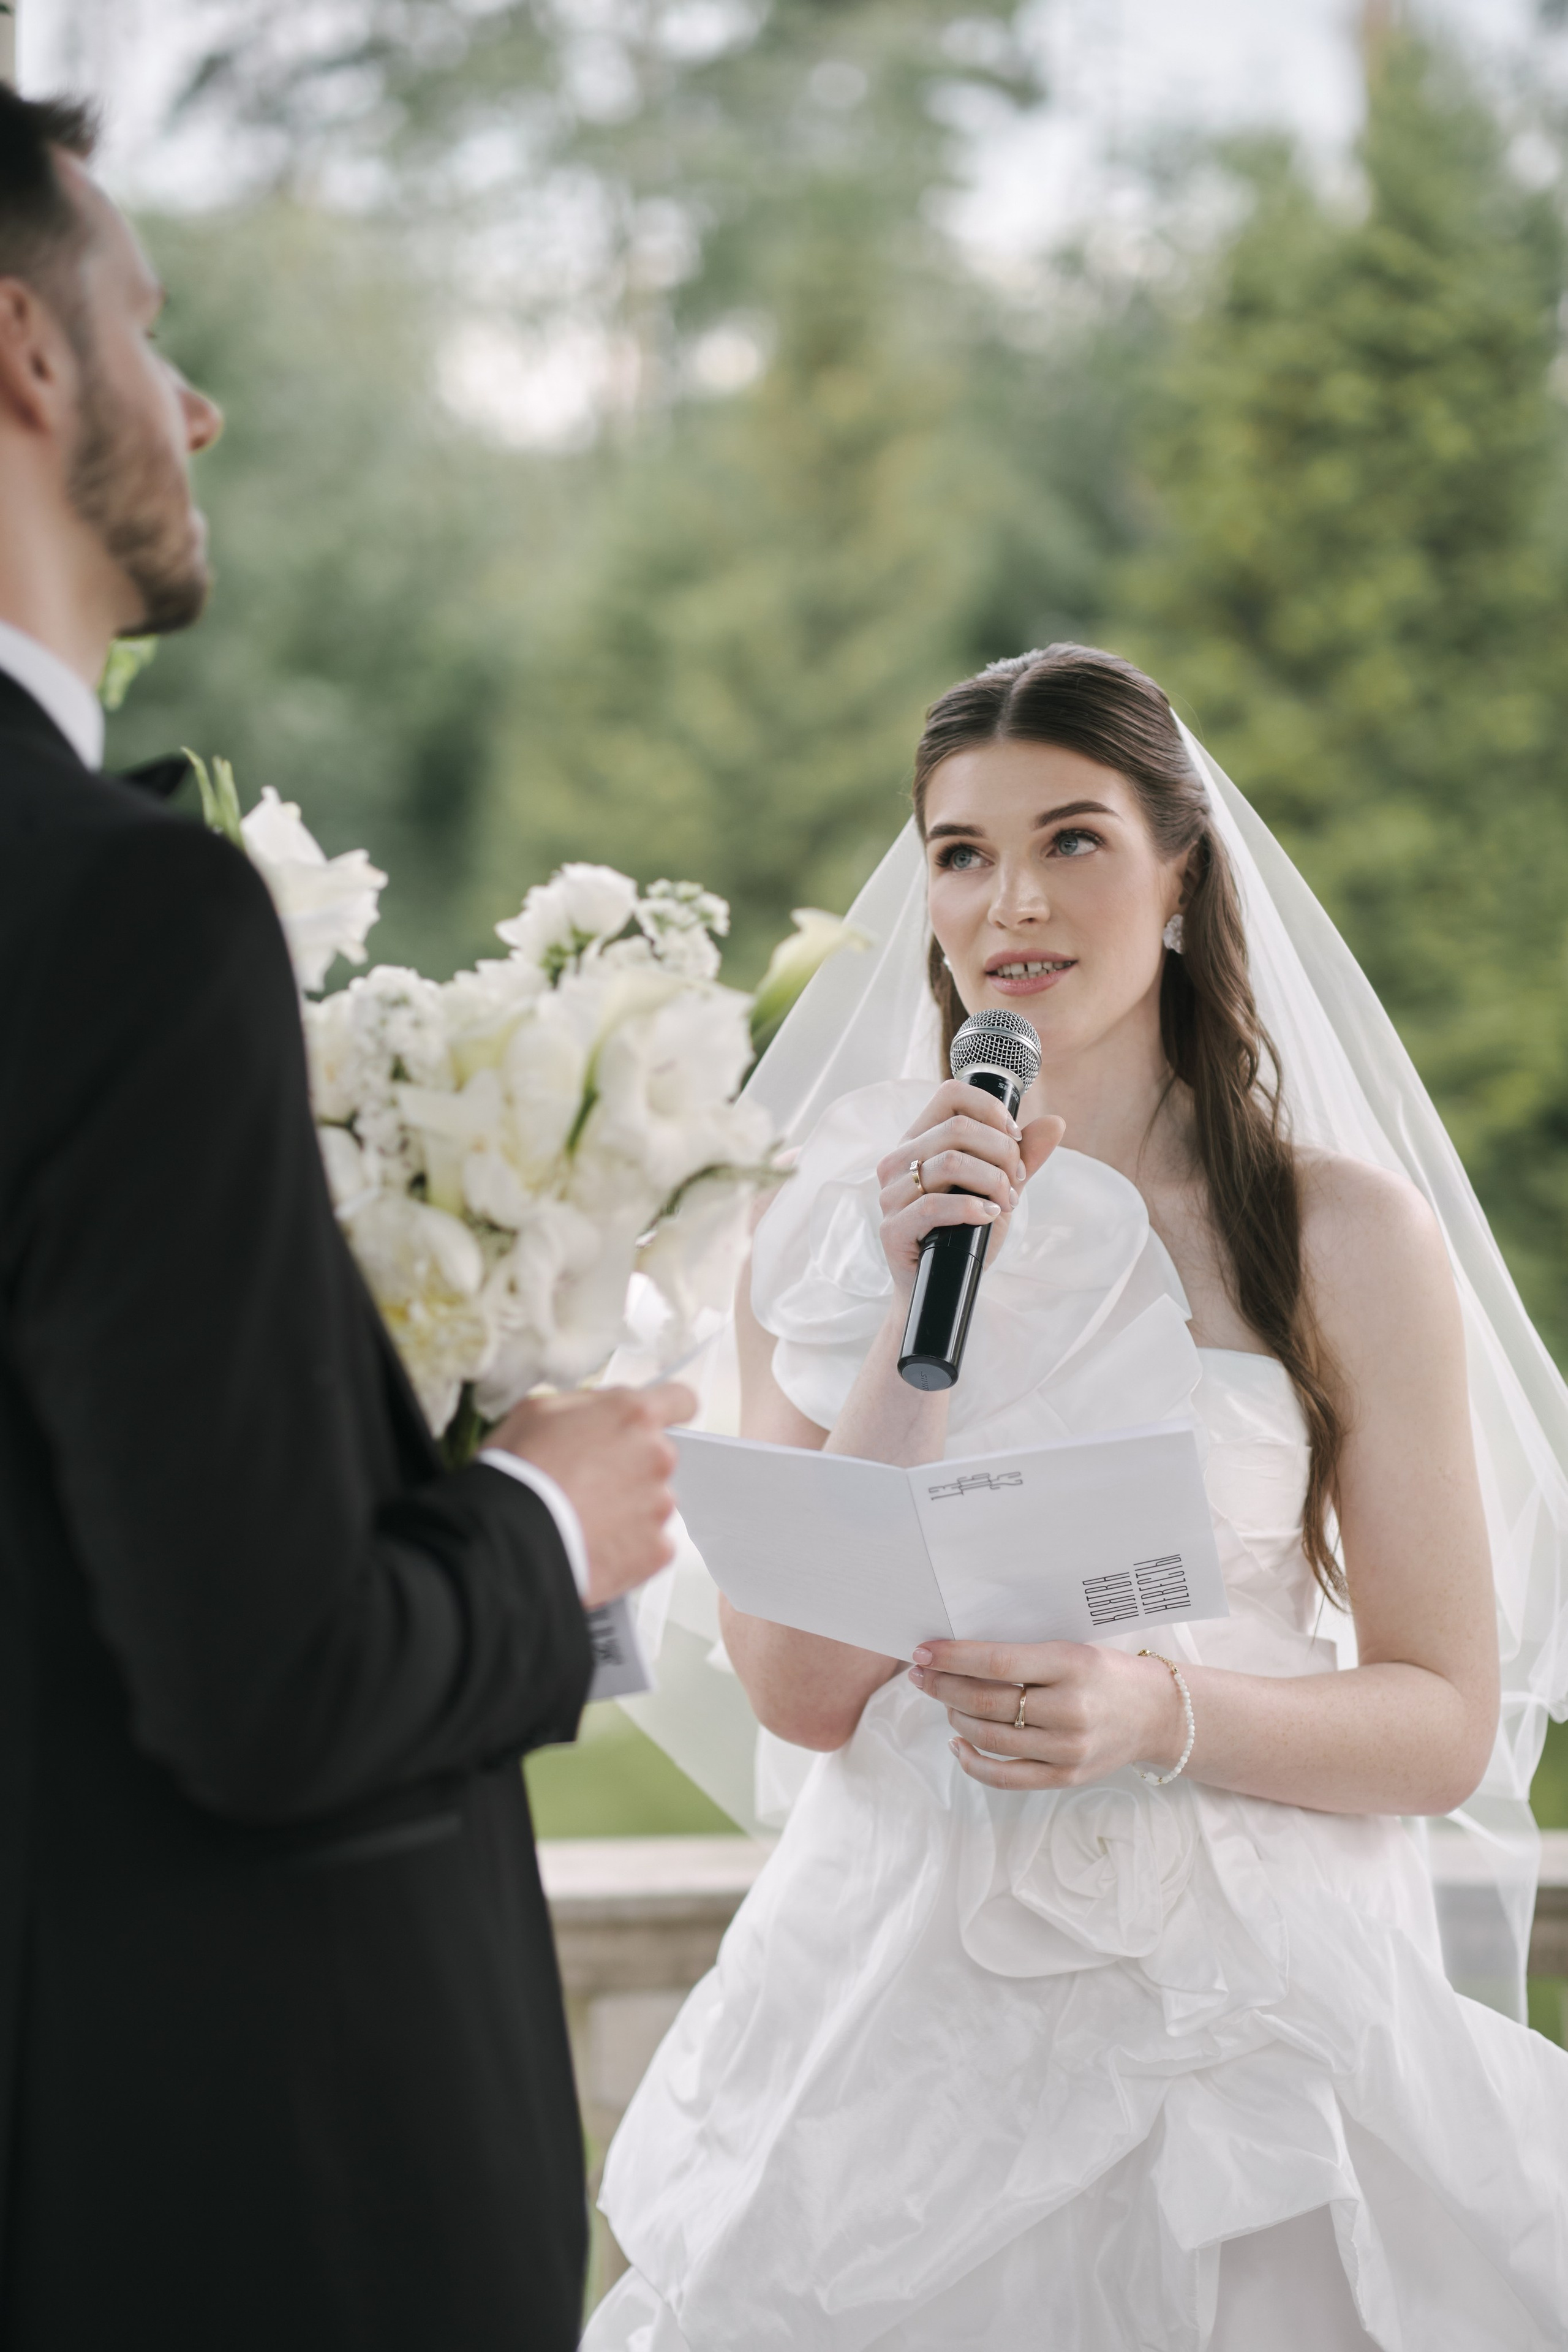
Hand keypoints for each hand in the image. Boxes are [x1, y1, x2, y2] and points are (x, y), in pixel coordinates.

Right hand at [489, 1382, 695, 1607]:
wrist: (509, 1542)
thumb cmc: (517, 1474)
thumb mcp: (537, 1411)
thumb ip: (586, 1403)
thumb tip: (603, 1408)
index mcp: (633, 1416)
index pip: (681, 1399)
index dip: (668, 1410)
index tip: (652, 1424)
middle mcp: (657, 1457)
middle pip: (658, 1456)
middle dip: (630, 1465)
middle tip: (587, 1481)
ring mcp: (660, 1506)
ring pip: (652, 1500)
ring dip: (627, 1506)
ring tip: (584, 1517)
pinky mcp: (656, 1550)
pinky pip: (649, 1542)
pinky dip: (627, 1544)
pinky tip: (594, 1543)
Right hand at [875, 1081, 1062, 1293]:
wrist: (943, 1287)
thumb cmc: (965, 1234)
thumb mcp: (999, 1190)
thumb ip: (1022, 1158)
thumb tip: (1056, 1123)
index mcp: (920, 1141)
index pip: (950, 1094)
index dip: (990, 1108)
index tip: (1014, 1138)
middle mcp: (899, 1161)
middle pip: (957, 1128)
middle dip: (1001, 1152)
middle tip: (1017, 1182)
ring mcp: (891, 1194)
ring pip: (950, 1162)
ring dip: (992, 1181)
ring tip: (1006, 1203)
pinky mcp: (892, 1227)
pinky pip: (934, 1205)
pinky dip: (971, 1208)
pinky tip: (989, 1216)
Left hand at [906, 1638, 1185, 1788]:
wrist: (1157, 1713)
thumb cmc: (1106, 1673)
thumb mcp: (1072, 1649)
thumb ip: (1024, 1654)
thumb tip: (957, 1656)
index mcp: (1073, 1665)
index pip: (999, 1661)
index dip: (954, 1658)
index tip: (923, 1652)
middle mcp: (1071, 1709)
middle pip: (988, 1702)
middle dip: (943, 1687)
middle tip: (920, 1675)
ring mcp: (1069, 1748)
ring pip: (991, 1738)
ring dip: (956, 1718)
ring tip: (945, 1702)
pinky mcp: (1066, 1777)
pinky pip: (1005, 1777)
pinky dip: (973, 1761)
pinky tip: (957, 1743)